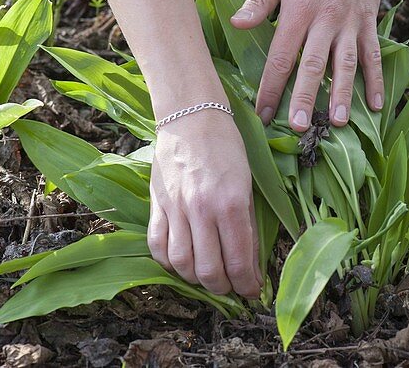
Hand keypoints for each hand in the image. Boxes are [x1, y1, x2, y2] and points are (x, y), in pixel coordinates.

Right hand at [147, 107, 261, 298]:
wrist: (191, 117)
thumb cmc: (227, 146)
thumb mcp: (247, 183)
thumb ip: (247, 223)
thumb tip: (250, 260)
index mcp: (230, 203)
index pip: (238, 260)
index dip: (246, 284)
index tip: (252, 290)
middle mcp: (202, 210)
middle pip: (208, 270)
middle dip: (222, 287)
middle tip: (231, 285)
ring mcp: (175, 208)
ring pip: (180, 264)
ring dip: (195, 278)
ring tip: (207, 276)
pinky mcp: (157, 204)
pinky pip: (156, 245)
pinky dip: (167, 262)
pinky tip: (180, 262)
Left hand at [230, 0, 386, 130]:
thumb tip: (237, 24)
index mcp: (298, 9)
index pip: (282, 55)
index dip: (271, 86)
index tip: (263, 113)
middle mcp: (326, 19)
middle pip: (313, 65)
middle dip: (304, 98)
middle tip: (298, 127)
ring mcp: (351, 21)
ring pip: (346, 63)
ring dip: (342, 94)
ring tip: (337, 122)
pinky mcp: (369, 19)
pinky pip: (373, 53)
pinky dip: (375, 79)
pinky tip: (375, 105)